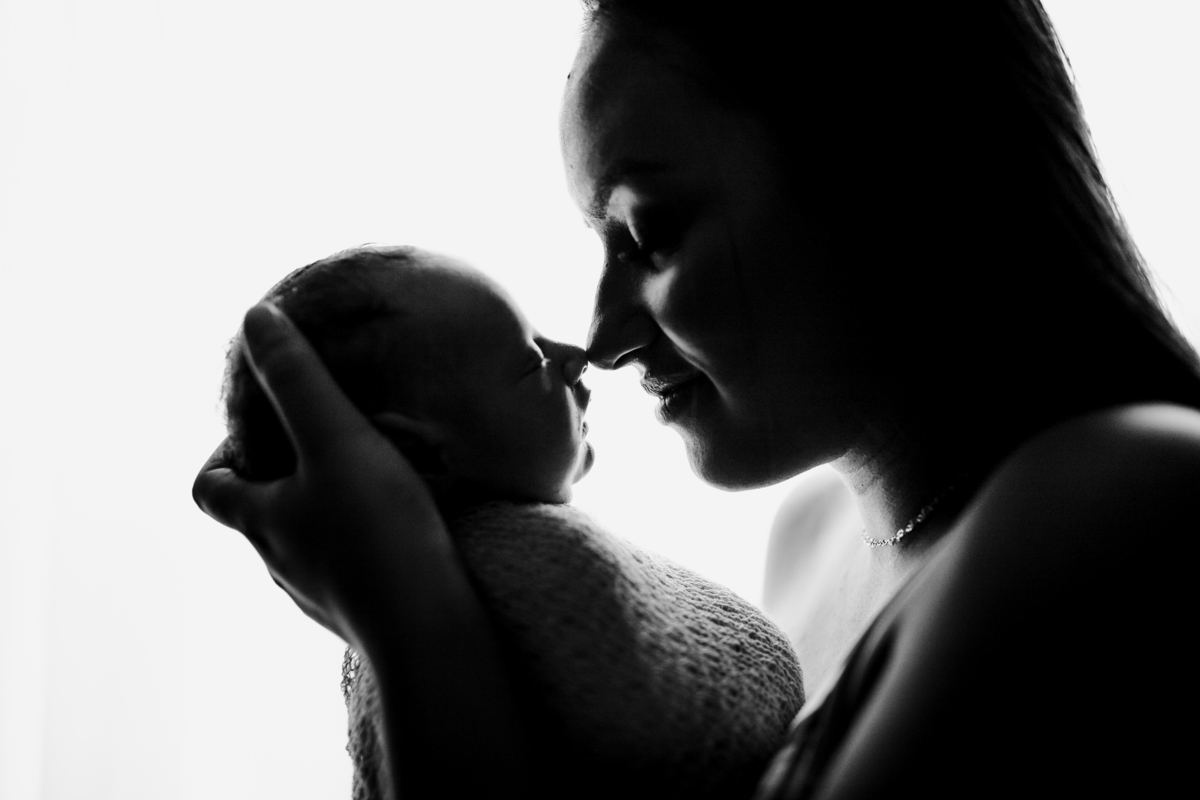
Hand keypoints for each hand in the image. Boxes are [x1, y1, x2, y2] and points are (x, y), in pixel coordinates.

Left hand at [192, 303, 449, 645]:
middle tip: (326, 441)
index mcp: (261, 520)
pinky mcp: (366, 612)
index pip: (207, 487)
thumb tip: (255, 318)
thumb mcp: (336, 439)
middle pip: (259, 513)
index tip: (255, 430)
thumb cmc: (376, 532)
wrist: (429, 628)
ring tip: (372, 479)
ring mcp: (323, 593)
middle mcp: (281, 562)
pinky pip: (354, 569)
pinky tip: (407, 527)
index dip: (218, 456)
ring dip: (327, 510)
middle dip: (282, 476)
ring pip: (309, 543)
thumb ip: (298, 379)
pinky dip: (367, 543)